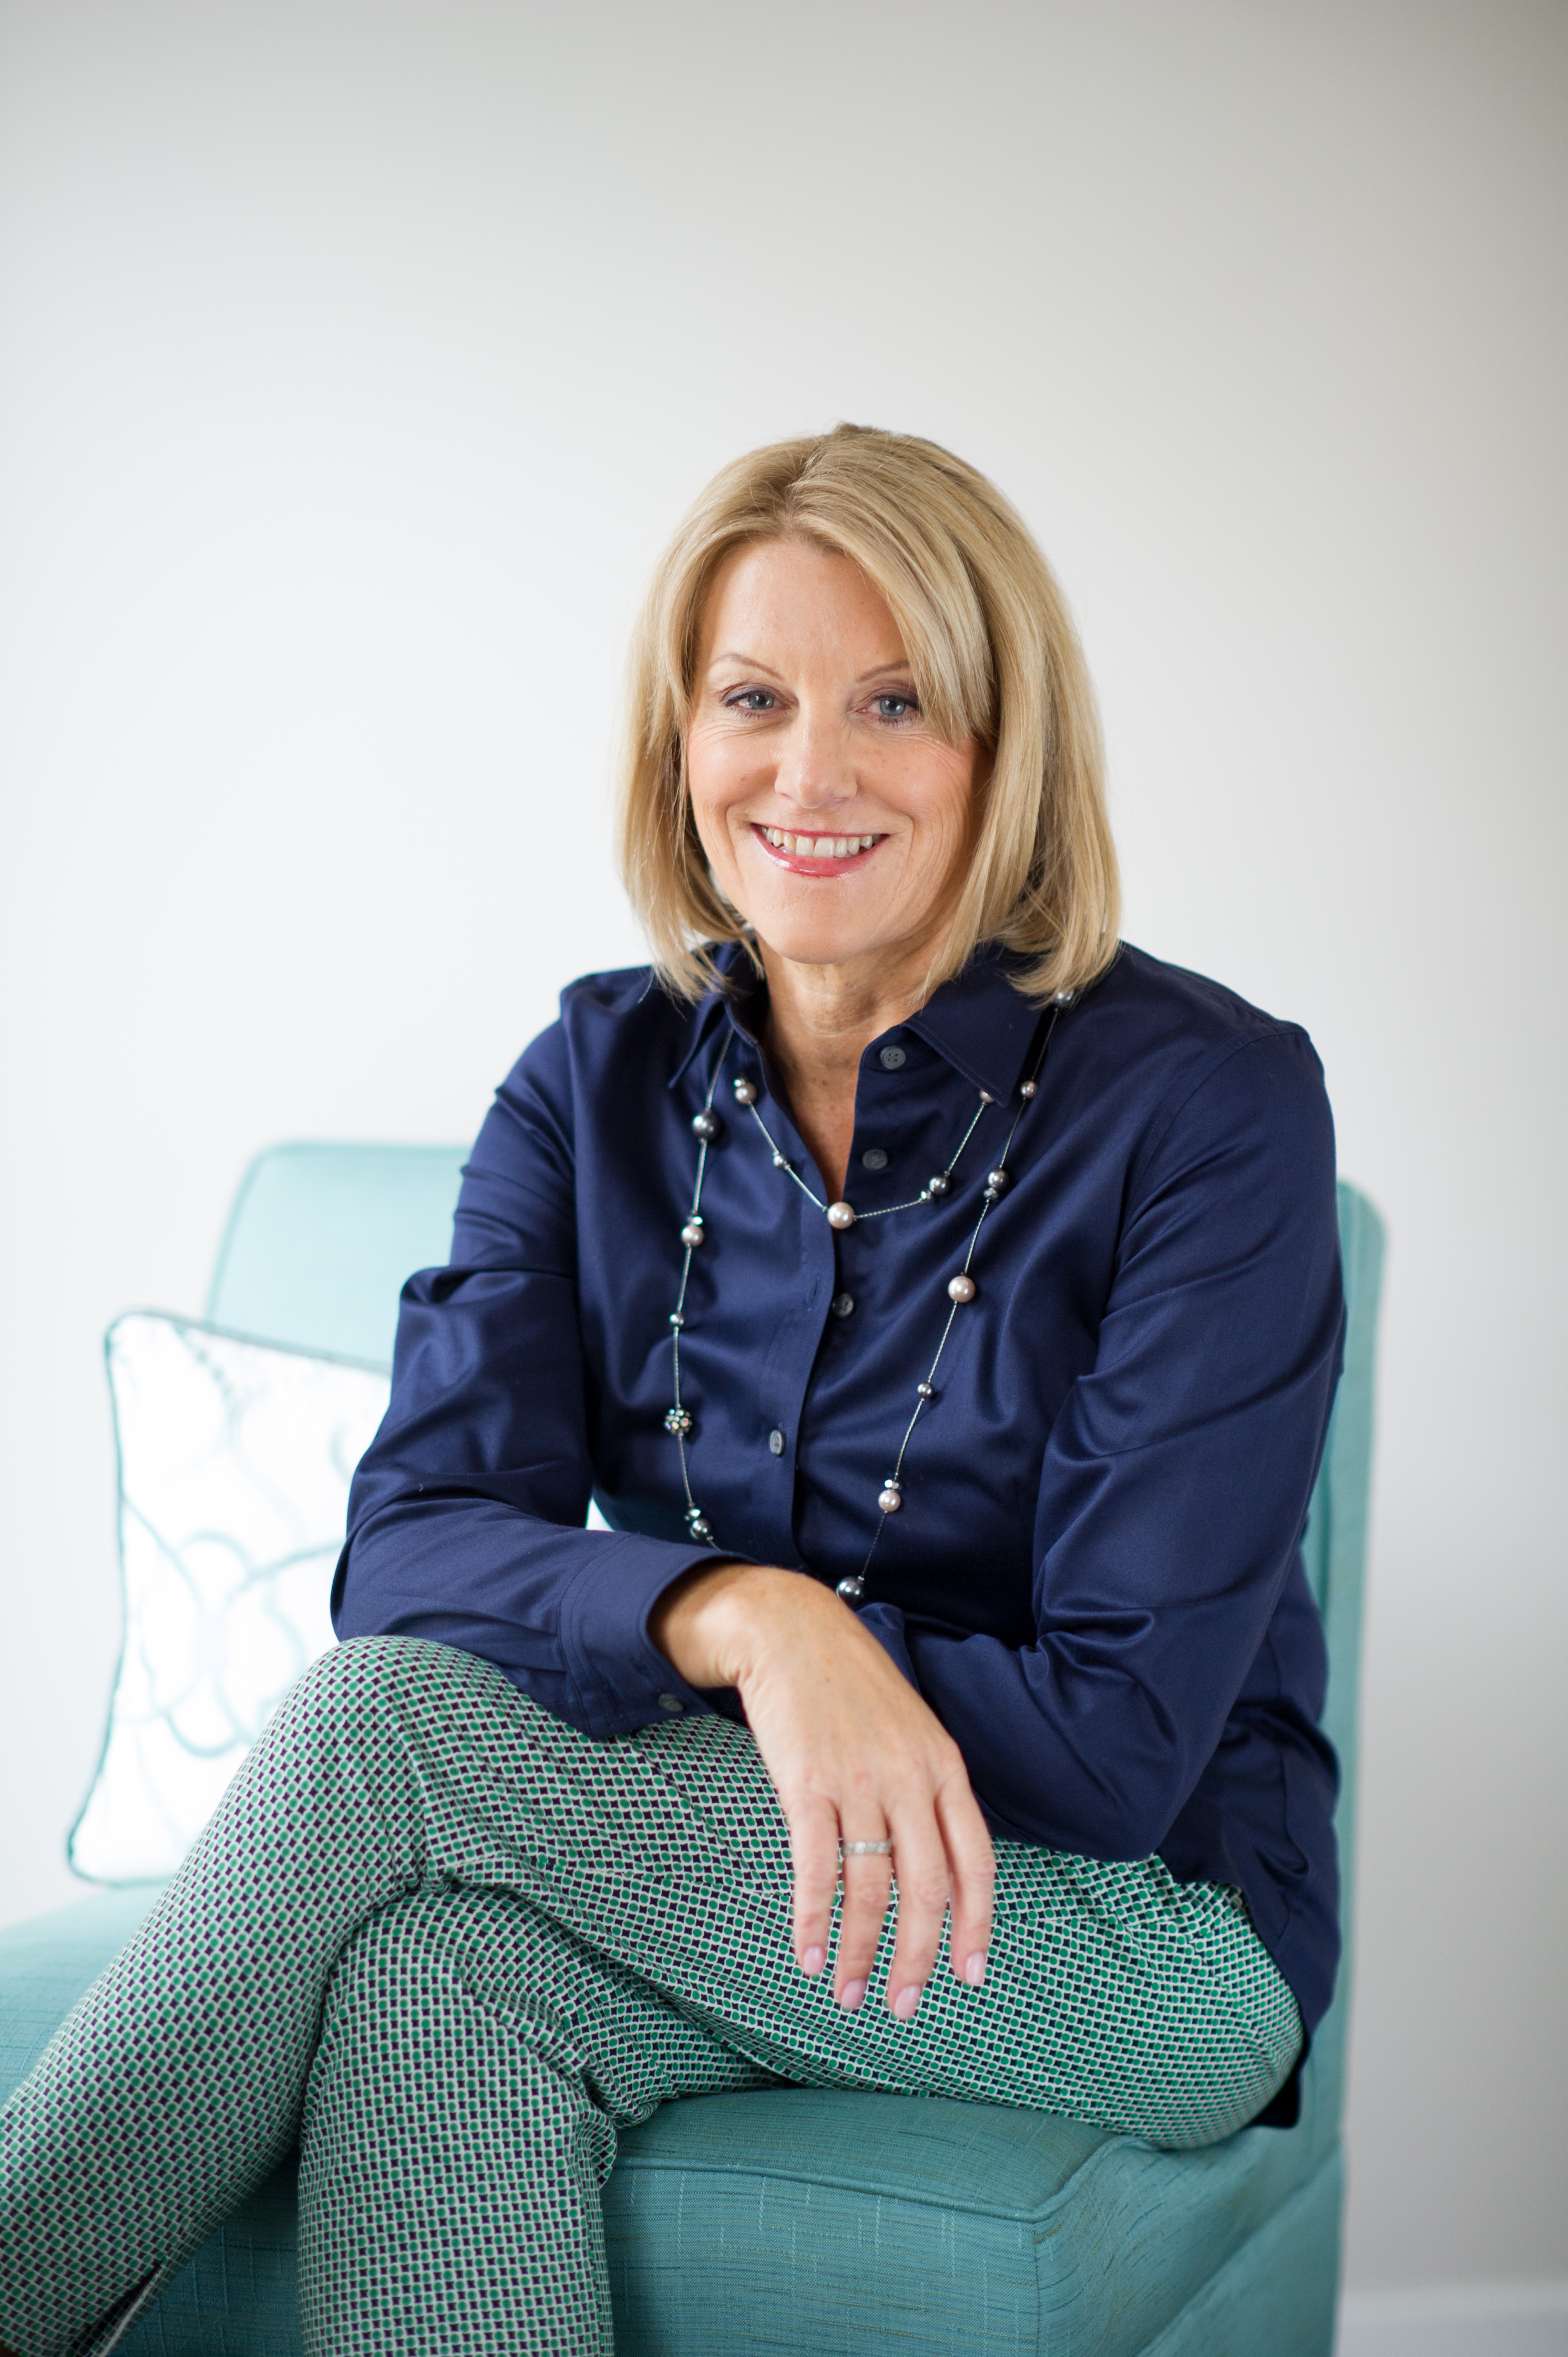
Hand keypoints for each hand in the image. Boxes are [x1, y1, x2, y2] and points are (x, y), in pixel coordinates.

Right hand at [651, 1563, 993, 2017]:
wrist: (791, 1632)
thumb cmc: (851, 1685)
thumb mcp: (911, 1730)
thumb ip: (927, 1792)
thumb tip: (931, 1868)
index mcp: (944, 1767)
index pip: (976, 1862)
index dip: (976, 1926)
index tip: (970, 1975)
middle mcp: (909, 1779)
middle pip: (926, 1889)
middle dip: (916, 1958)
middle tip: (902, 2004)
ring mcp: (858, 1782)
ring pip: (869, 1890)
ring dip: (859, 1952)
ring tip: (848, 1992)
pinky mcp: (806, 1786)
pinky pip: (816, 1869)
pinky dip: (812, 1921)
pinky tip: (808, 1953)